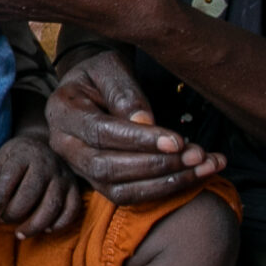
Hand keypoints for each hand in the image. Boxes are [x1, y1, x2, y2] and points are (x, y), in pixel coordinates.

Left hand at [0, 131, 82, 235]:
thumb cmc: (16, 159)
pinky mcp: (74, 187)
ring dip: (34, 225)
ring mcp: (63, 176)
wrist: (42, 145)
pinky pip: (72, 209)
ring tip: (20, 233)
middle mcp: (46, 164)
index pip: (9, 179)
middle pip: (31, 194)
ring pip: (52, 205)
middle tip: (4, 220)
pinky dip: (60, 223)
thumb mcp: (2, 161)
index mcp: (24, 154)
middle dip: (14, 213)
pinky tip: (46, 229)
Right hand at [45, 49, 226, 203]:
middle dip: (155, 165)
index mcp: (62, 111)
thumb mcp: (110, 68)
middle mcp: (64, 145)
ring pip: (118, 190)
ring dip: (165, 182)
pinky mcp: (97, 182)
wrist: (91, 85)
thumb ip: (124, 93)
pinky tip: (193, 175)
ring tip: (203, 166)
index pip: (100, 132)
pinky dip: (162, 190)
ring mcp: (78, 167)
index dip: (139, 140)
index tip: (177, 140)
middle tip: (196, 154)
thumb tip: (144, 122)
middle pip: (106, 168)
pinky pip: (127, 197)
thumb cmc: (101, 73)